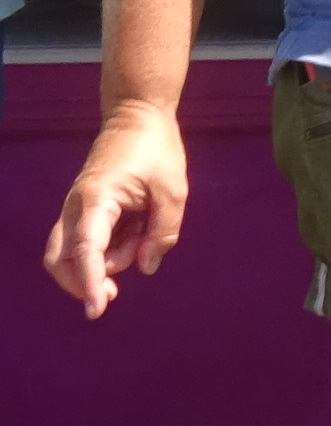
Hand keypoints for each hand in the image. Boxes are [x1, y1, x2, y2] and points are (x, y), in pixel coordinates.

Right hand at [44, 101, 186, 317]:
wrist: (137, 116)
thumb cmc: (157, 149)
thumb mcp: (173, 191)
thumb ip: (162, 233)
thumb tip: (145, 267)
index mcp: (97, 199)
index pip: (86, 250)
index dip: (90, 283)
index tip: (97, 309)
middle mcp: (76, 206)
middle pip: (62, 260)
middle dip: (85, 281)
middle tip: (115, 293)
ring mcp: (75, 208)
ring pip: (72, 253)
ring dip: (104, 260)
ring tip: (143, 232)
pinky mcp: (83, 209)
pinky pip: (85, 240)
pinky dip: (105, 248)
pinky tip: (135, 231)